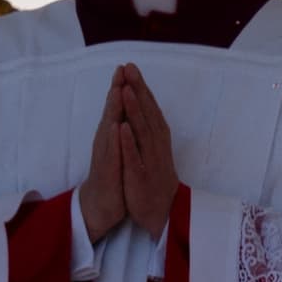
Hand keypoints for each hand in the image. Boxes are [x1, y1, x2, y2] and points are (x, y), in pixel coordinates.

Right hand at [77, 68, 126, 242]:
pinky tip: (115, 127)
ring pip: (110, 129)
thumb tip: (128, 108)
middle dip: (117, 90)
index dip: (123, 87)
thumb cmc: (113, 173)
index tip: (128, 67)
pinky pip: (112, 153)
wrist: (102, 204)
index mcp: (114, 135)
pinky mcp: (108, 171)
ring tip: (118, 89)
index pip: (119, 107)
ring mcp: (106, 156)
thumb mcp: (121, 147)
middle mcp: (108, 142)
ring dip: (114, 109)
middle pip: (112, 112)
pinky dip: (114, 140)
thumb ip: (123, 128)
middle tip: (121, 68)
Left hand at [116, 65, 180, 240]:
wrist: (159, 213)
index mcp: (158, 139)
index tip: (131, 67)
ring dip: (135, 111)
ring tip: (126, 90)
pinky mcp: (141, 178)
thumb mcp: (152, 151)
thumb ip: (148, 131)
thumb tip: (142, 108)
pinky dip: (128, 143)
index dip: (141, 87)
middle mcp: (157, 146)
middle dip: (138, 90)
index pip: (150, 108)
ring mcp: (150, 161)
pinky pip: (134, 158)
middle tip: (129, 68)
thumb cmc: (153, 179)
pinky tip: (122, 128)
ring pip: (143, 132)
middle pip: (148, 114)